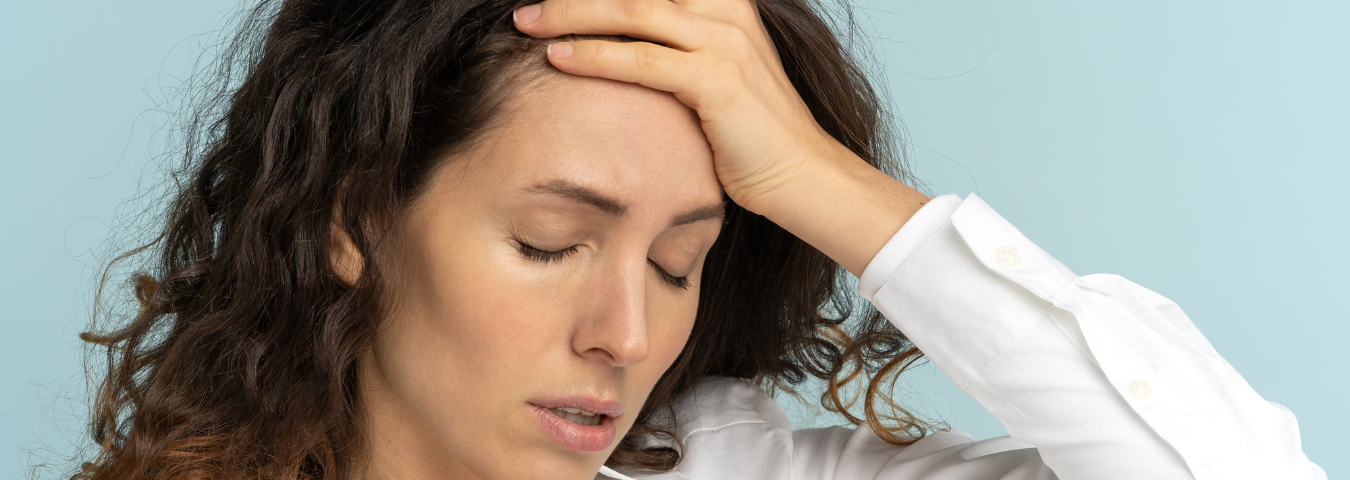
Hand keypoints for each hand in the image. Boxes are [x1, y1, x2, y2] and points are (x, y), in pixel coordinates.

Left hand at [511, 0, 839, 213]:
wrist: (804, 176)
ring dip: (571, 15)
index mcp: (726, 3)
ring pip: (633, 13)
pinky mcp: (718, 81)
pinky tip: (558, 58)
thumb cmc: (751, 135)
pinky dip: (595, 56)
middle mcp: (726, 12)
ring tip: (528, 23)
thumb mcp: (716, 74)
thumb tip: (620, 44)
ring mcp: (725, 42)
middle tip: (528, 7)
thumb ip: (676, 48)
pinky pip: (642, 60)